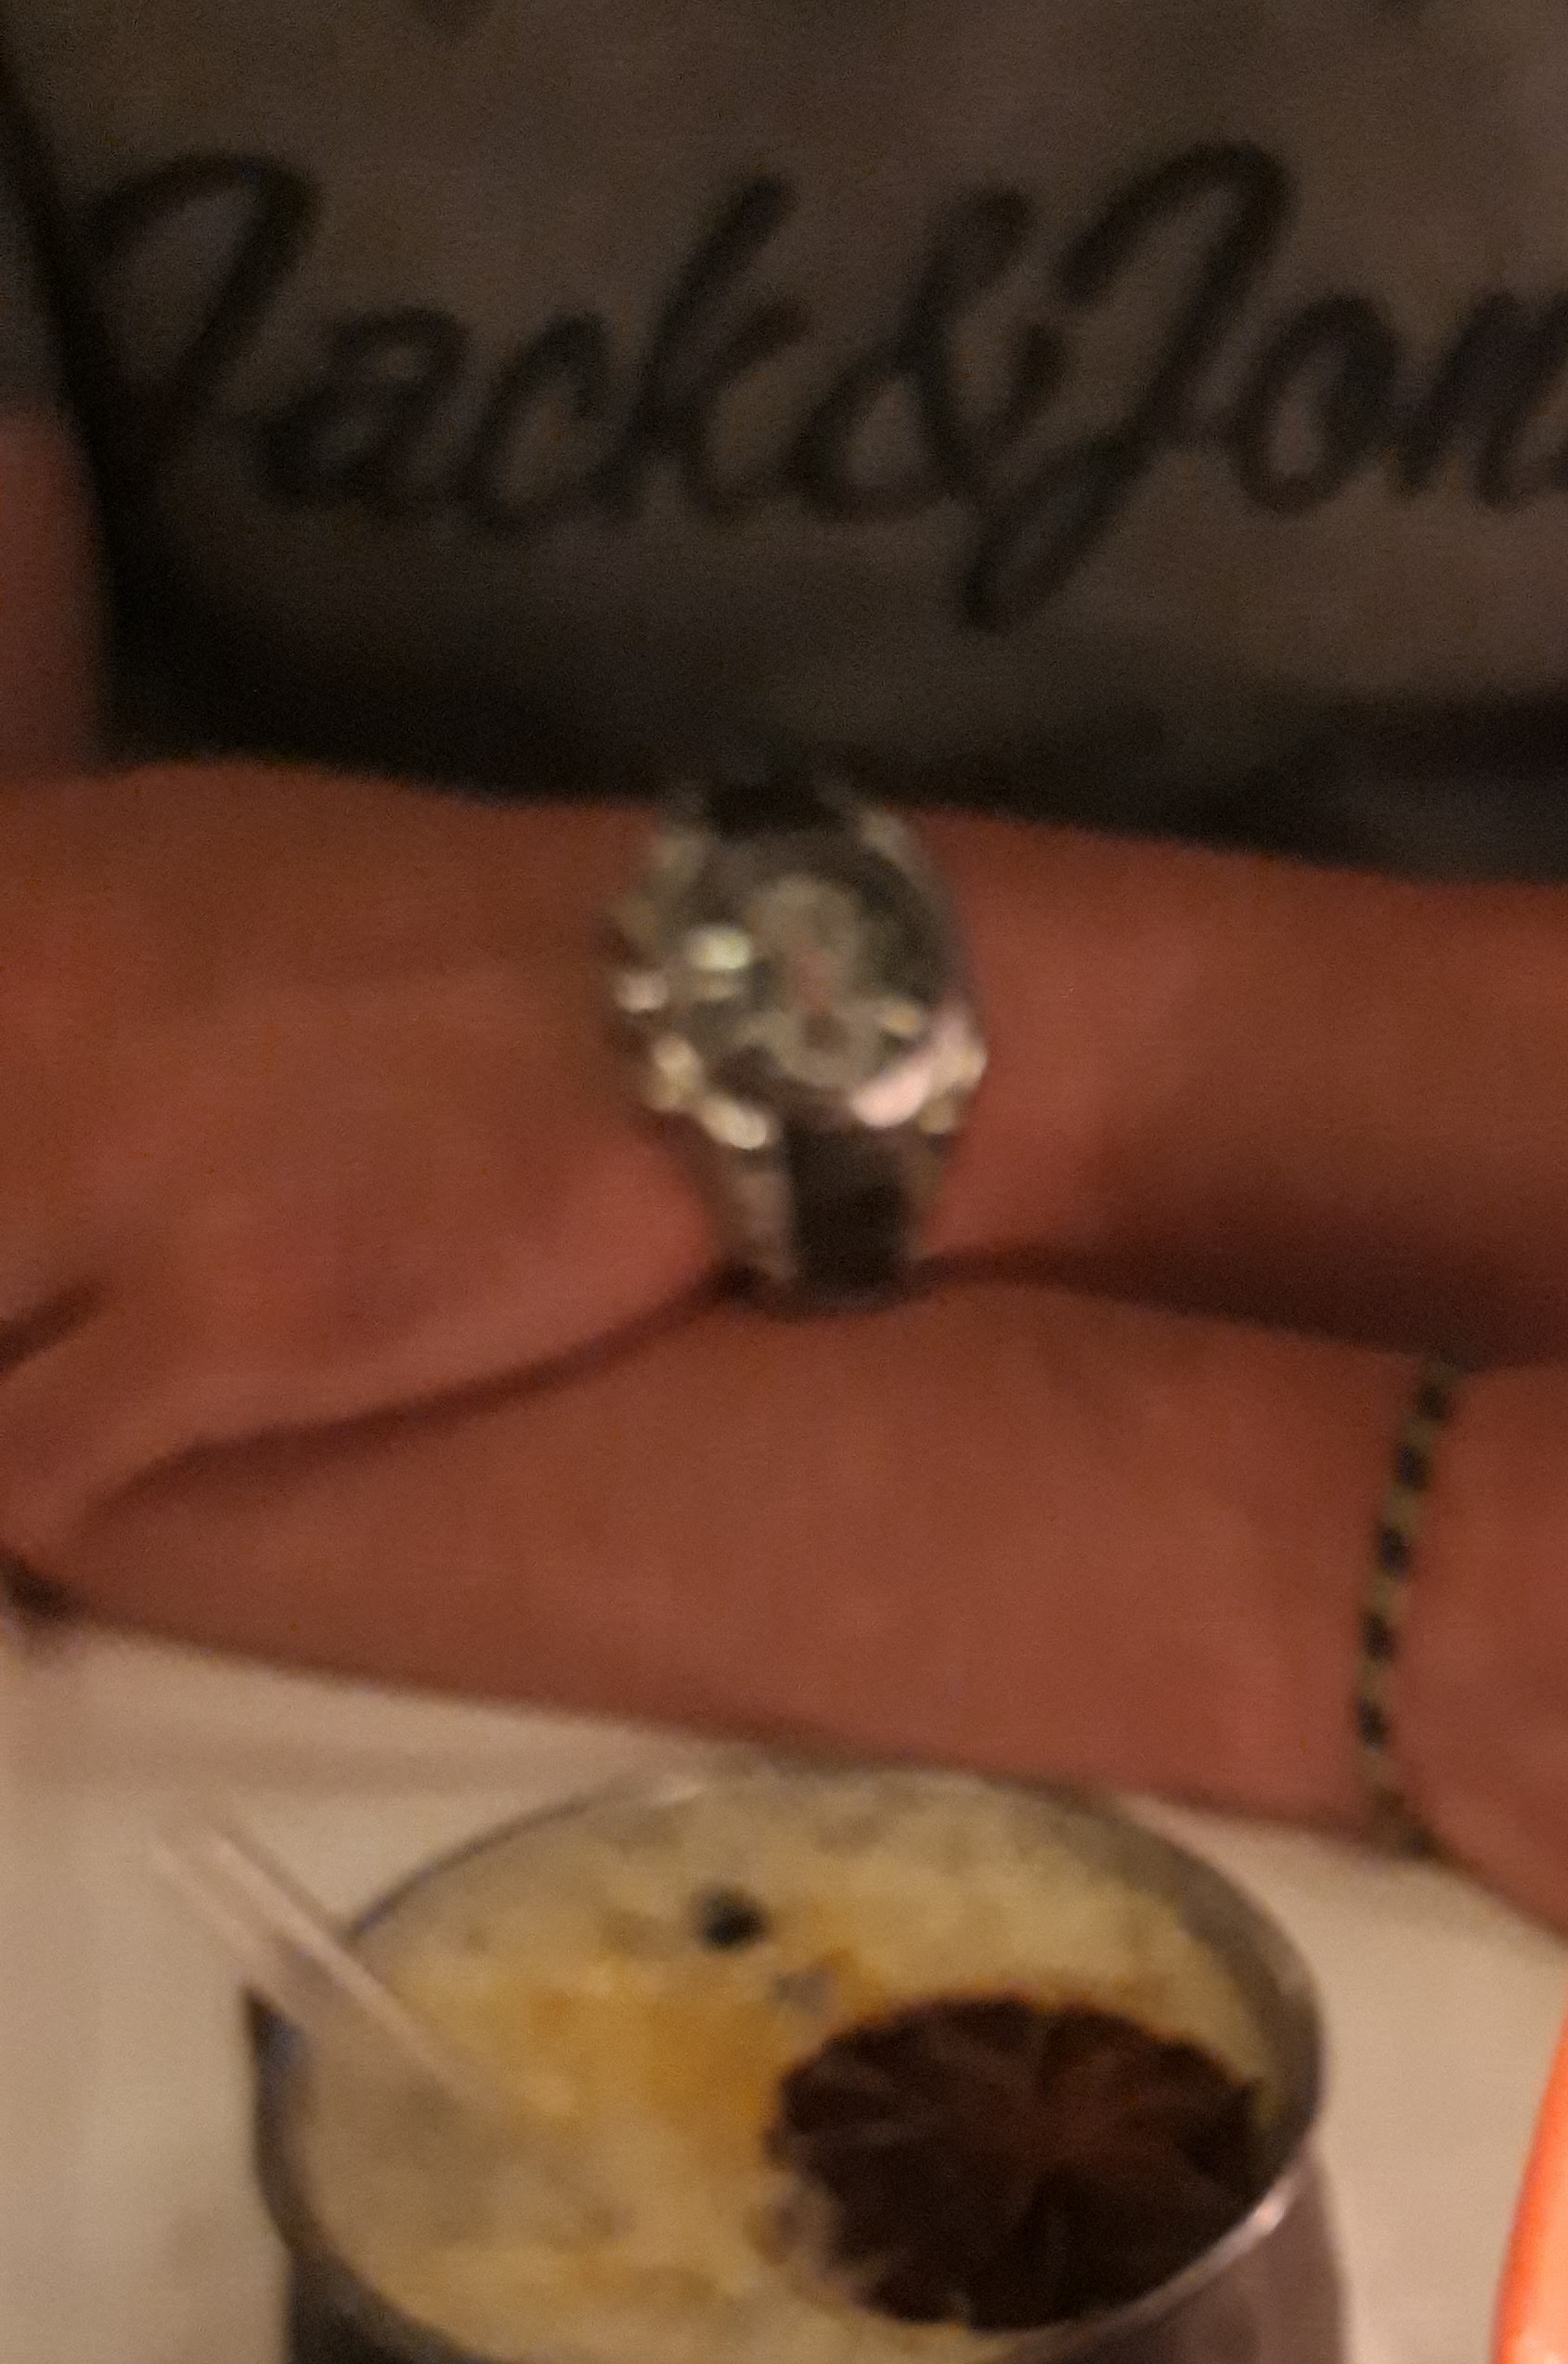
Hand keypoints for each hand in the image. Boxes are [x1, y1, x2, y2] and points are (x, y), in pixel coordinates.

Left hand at [0, 764, 716, 1565]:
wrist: (702, 1008)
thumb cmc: (473, 927)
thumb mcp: (202, 851)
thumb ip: (57, 937)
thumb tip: (0, 997)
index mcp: (10, 901)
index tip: (16, 1250)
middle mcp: (21, 1031)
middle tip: (40, 1317)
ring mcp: (110, 1187)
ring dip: (0, 1378)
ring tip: (52, 1401)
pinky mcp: (225, 1334)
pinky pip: (20, 1473)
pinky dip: (17, 1504)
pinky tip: (54, 1512)